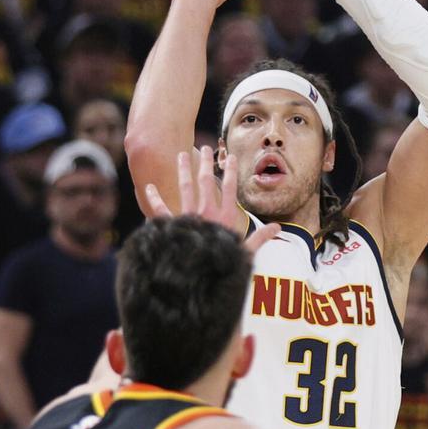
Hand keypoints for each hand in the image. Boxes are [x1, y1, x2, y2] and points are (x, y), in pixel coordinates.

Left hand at [144, 146, 280, 253]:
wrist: (198, 279)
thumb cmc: (223, 266)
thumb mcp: (245, 253)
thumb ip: (260, 238)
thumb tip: (278, 229)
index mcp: (225, 218)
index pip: (231, 189)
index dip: (232, 172)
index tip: (231, 158)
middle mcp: (207, 214)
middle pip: (207, 182)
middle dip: (206, 163)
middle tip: (205, 148)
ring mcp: (189, 218)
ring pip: (186, 188)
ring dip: (184, 170)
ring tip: (181, 155)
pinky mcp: (173, 226)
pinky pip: (161, 210)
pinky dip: (154, 198)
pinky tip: (148, 187)